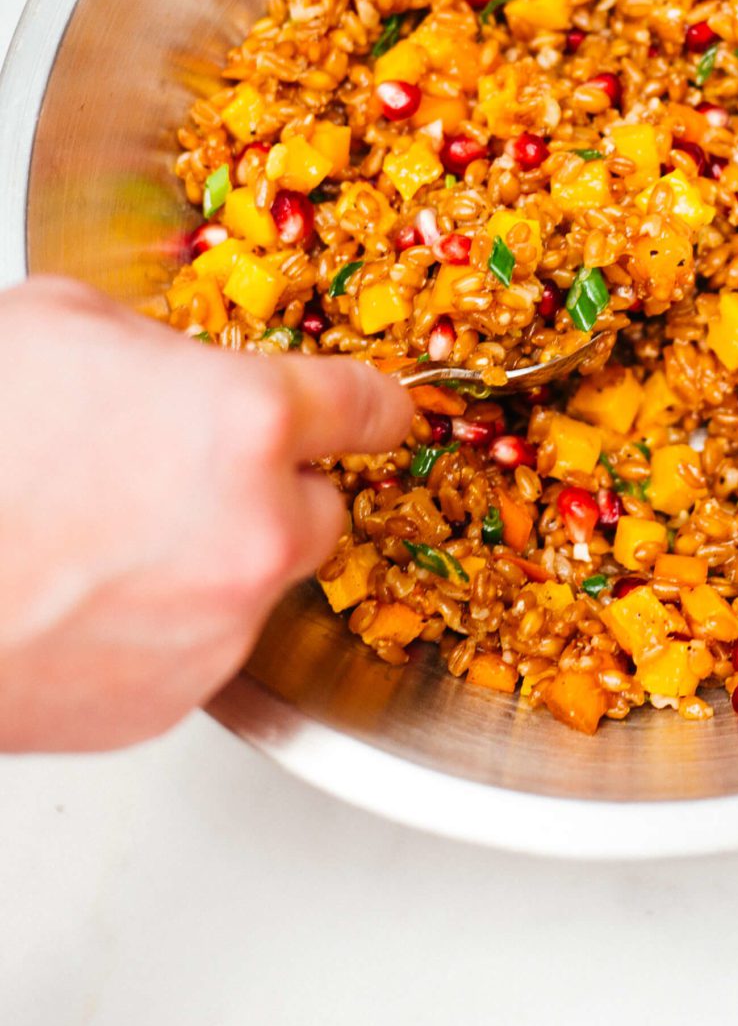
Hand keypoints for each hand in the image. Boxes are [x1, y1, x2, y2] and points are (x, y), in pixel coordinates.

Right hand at [0, 276, 410, 750]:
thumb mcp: (61, 324)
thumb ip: (154, 346)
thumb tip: (170, 366)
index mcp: (247, 423)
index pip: (363, 406)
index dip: (374, 402)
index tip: (387, 409)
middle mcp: (257, 531)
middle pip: (319, 508)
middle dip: (273, 490)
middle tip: (190, 475)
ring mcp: (219, 628)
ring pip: (254, 584)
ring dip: (211, 560)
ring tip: (108, 537)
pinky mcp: (172, 701)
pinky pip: (197, 650)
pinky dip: (163, 626)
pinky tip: (88, 594)